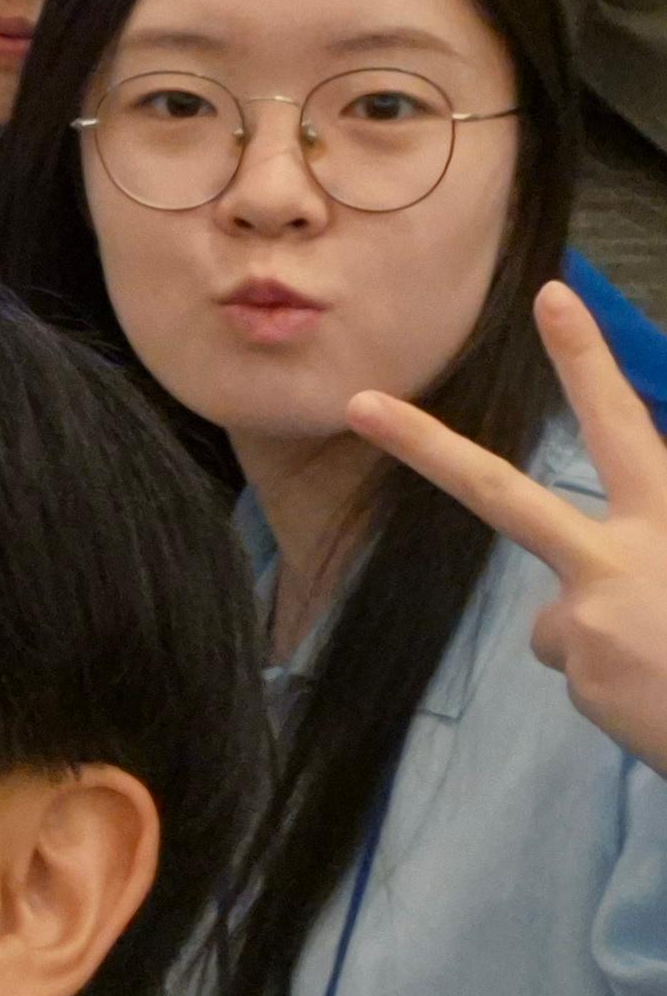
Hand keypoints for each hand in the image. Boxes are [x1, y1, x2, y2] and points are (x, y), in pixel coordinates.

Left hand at [350, 283, 666, 774]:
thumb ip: (648, 543)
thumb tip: (610, 561)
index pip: (622, 425)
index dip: (585, 362)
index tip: (550, 296)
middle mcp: (619, 558)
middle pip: (499, 491)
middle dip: (423, 444)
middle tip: (359, 403)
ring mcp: (588, 618)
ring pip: (560, 619)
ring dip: (605, 642)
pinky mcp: (581, 675)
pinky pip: (583, 670)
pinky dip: (616, 684)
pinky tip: (660, 699)